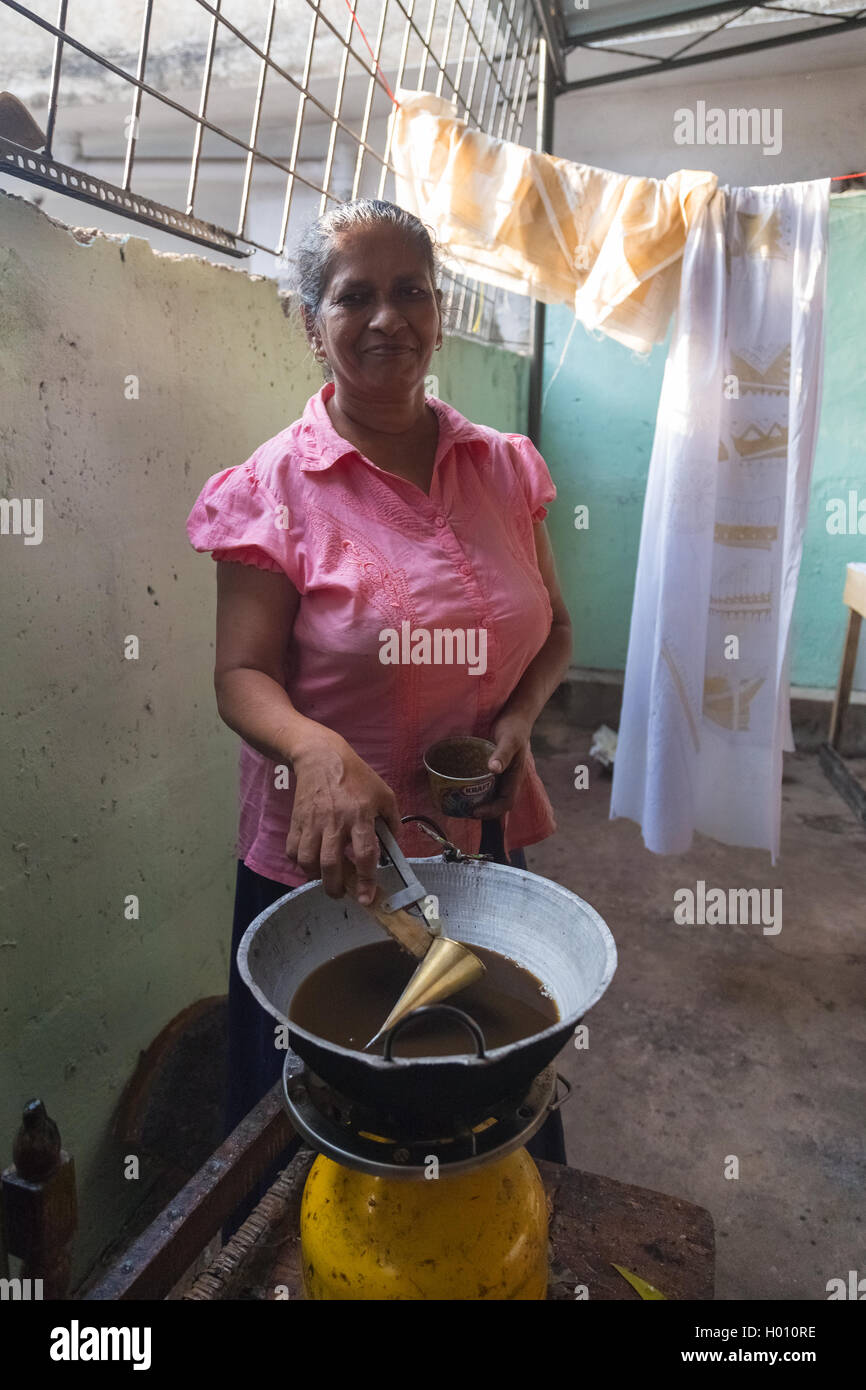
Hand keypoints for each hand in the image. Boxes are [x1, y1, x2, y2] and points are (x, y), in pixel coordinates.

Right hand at [285, 732, 399, 903]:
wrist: (322, 757)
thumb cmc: (357, 776)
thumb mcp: (385, 794)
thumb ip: (392, 822)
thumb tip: (394, 849)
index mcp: (361, 814)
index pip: (365, 853)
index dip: (366, 879)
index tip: (367, 897)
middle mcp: (336, 821)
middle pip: (331, 863)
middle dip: (335, 887)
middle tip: (341, 894)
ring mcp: (313, 821)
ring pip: (307, 860)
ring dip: (315, 877)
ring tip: (325, 879)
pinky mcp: (297, 820)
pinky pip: (292, 849)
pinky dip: (299, 862)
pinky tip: (310, 862)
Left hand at [471, 712, 530, 818]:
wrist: (516, 716)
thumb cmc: (514, 727)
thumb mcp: (509, 739)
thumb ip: (502, 754)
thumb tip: (494, 770)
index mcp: (515, 777)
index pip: (506, 803)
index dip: (492, 811)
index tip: (474, 811)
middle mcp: (509, 779)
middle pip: (498, 804)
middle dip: (483, 811)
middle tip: (463, 810)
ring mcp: (502, 775)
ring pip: (492, 796)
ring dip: (479, 802)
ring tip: (461, 803)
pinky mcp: (495, 769)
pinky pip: (486, 784)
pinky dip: (476, 790)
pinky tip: (462, 787)